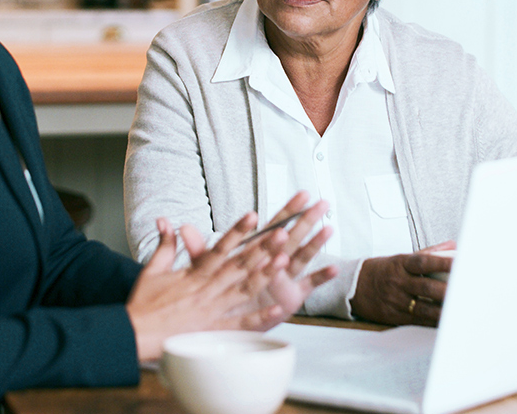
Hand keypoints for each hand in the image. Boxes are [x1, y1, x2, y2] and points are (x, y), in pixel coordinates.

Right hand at [126, 214, 289, 361]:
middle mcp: (206, 288)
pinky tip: (277, 309)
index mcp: (194, 273)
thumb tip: (165, 221)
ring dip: (264, 275)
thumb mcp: (152, 269)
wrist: (134, 334)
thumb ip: (165, 245)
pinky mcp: (212, 330)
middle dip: (261, 248)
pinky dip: (258, 317)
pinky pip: (240, 324)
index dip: (237, 230)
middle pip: (239, 265)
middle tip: (282, 232)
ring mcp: (211, 309)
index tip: (254, 215)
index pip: (219, 247)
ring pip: (243, 289)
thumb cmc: (143, 304)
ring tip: (284, 261)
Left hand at [182, 192, 337, 326]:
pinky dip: (320, 278)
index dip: (287, 210)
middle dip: (306, 219)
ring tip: (328, 229)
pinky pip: (308, 286)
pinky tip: (335, 269)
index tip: (301, 194)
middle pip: (293, 236)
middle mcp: (275, 262)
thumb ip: (199, 250)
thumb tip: (181, 227)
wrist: (228, 321)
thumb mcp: (206, 270)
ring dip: (315, 243)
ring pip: (302, 257)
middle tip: (321, 202)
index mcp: (258, 252)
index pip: (274, 226)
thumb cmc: (220, 292)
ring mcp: (286, 278)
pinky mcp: (292, 297)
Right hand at [350, 240, 455, 326]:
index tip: (460, 264)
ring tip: (461, 311)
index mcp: (401, 264)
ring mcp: (396, 300)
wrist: (353, 286)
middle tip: (466, 292)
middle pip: (427, 287)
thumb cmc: (382, 271)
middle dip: (447, 291)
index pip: (424, 262)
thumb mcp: (401, 258)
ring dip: (444, 310)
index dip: (442, 263)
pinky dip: (433, 322)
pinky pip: (418, 321)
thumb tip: (453, 246)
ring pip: (424, 307)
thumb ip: (428, 253)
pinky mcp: (395, 316)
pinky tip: (447, 322)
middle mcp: (398, 282)